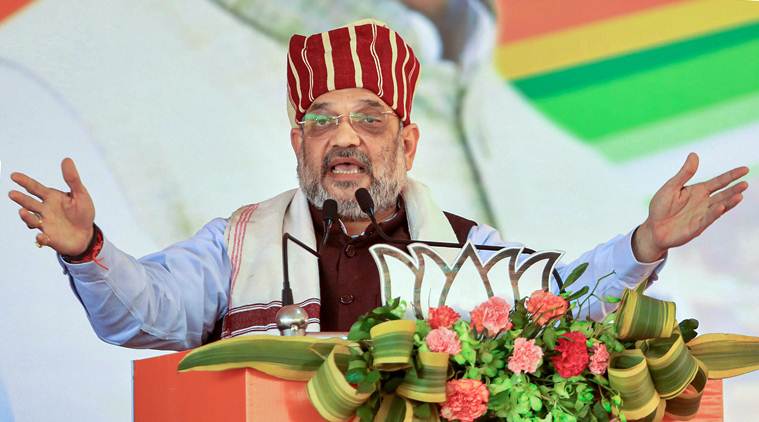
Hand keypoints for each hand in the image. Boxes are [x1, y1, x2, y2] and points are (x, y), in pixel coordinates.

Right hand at [8, 158, 95, 255]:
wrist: (86, 234)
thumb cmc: (83, 212)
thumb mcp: (81, 194)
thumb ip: (73, 179)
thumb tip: (67, 159)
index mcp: (51, 197)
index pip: (35, 188)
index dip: (24, 181)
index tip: (13, 175)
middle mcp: (44, 210)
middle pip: (30, 203)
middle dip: (21, 199)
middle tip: (12, 193)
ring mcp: (45, 224)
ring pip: (32, 220)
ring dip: (26, 217)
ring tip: (22, 212)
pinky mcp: (49, 238)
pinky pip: (42, 239)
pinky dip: (41, 238)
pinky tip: (42, 237)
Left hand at [633, 153, 748, 261]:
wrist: (653, 228)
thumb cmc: (661, 206)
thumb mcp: (672, 186)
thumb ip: (685, 173)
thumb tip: (694, 154)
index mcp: (698, 191)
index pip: (719, 182)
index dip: (731, 176)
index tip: (745, 169)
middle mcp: (704, 202)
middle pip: (723, 194)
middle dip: (734, 189)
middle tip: (745, 183)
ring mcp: (702, 215)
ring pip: (719, 207)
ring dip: (729, 202)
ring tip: (739, 195)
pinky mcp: (696, 227)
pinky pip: (707, 219)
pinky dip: (714, 213)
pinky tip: (720, 206)